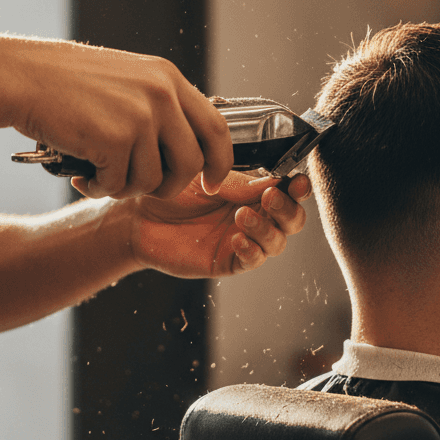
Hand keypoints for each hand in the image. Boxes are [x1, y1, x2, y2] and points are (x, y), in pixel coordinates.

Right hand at [2, 38, 232, 200]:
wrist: (21, 78)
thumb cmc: (66, 83)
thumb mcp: (127, 79)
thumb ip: (159, 105)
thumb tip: (186, 148)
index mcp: (168, 78)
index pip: (216, 127)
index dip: (219, 162)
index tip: (212, 182)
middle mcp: (161, 95)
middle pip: (191, 163)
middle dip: (169, 187)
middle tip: (143, 189)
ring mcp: (140, 117)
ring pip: (152, 181)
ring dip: (125, 188)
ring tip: (100, 174)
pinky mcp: (115, 139)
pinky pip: (119, 185)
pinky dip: (100, 188)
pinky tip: (83, 174)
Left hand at [122, 171, 310, 277]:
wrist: (140, 215)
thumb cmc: (172, 191)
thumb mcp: (210, 178)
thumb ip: (243, 182)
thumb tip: (278, 181)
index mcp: (254, 191)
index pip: (289, 191)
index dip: (299, 188)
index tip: (297, 181)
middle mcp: (254, 215)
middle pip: (292, 220)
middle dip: (287, 209)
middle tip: (269, 197)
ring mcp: (243, 239)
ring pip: (277, 242)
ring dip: (266, 229)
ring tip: (240, 216)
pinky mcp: (229, 260)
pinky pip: (253, 260)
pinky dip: (251, 250)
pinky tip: (235, 237)